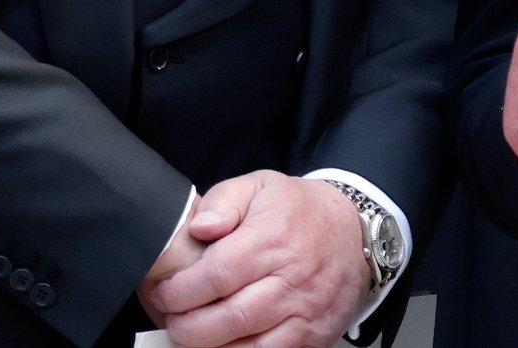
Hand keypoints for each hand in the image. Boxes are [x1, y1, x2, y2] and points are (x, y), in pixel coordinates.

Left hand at [143, 171, 369, 346]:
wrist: (354, 232)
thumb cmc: (299, 210)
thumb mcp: (260, 186)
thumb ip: (223, 200)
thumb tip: (199, 228)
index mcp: (273, 238)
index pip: (217, 274)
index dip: (181, 291)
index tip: (164, 292)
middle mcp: (291, 278)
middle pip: (229, 317)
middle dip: (188, 326)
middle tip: (171, 319)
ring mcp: (304, 311)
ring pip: (248, 345)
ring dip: (209, 347)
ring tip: (191, 334)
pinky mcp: (313, 336)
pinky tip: (222, 345)